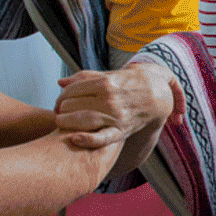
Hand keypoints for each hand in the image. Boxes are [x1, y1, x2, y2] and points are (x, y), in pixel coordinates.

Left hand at [53, 63, 173, 149]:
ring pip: (82, 120)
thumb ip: (84, 78)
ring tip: (61, 123)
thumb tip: (60, 82)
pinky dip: (87, 140)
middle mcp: (109, 99)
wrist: (157, 95)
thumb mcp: (109, 76)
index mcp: (105, 83)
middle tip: (59, 113)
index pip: (71, 90)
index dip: (60, 97)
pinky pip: (102, 138)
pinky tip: (74, 139)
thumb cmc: (129, 84)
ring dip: (66, 122)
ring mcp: (116, 116)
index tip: (59, 102)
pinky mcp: (121, 131)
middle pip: (73, 105)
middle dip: (61, 109)